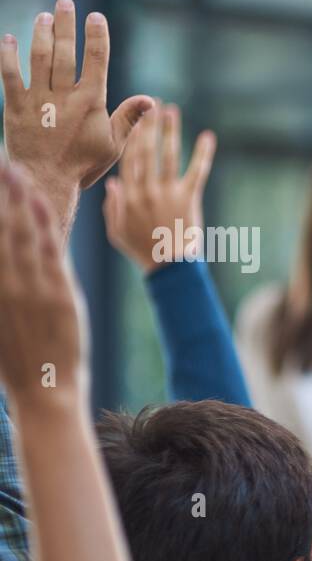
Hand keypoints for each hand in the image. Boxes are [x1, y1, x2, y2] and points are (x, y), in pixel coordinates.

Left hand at [0, 0, 152, 234]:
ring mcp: (38, 100)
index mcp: (90, 104)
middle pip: (65, 51)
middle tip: (65, 2)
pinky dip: (8, 55)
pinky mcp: (14, 107)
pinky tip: (9, 39)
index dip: (96, 36)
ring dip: (40, 33)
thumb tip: (151, 100)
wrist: (46, 181)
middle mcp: (64, 97)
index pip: (95, 61)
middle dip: (66, 24)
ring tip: (43, 17)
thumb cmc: (82, 165)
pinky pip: (9, 75)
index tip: (95, 17)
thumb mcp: (113, 145)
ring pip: (38, 58)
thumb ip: (129, 118)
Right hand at [0, 162, 86, 412]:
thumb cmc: (16, 359)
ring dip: (16, 197)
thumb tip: (2, 257)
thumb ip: (0, 287)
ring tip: (12, 169)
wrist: (44, 391)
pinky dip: (43, 222)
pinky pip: (49, 249)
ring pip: (20, 232)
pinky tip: (38, 198)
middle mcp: (2, 282)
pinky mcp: (57, 293)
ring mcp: (29, 286)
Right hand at [104, 102, 216, 272]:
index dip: (130, 136)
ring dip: (170, 131)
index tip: (131, 118)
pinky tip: (208, 137)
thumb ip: (112, 206)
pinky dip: (203, 153)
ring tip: (172, 111)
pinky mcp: (189, 198)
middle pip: (145, 150)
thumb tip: (112, 182)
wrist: (169, 267)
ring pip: (168, 155)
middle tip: (150, 104)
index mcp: (128, 195)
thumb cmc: (142, 250)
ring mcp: (167, 193)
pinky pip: (197, 171)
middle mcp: (146, 190)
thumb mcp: (116, 231)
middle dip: (147, 125)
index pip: (127, 159)